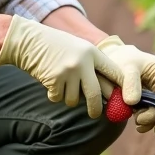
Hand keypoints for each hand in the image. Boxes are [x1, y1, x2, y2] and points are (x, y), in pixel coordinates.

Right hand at [0, 15, 124, 118]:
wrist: (29, 41)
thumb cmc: (56, 46)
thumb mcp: (79, 48)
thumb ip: (92, 65)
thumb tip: (108, 90)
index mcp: (92, 52)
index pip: (113, 72)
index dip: (121, 87)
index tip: (125, 99)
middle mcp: (82, 62)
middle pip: (95, 94)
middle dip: (96, 108)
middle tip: (95, 114)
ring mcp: (68, 71)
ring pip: (74, 100)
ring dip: (68, 98)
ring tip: (62, 86)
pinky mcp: (53, 80)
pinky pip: (58, 98)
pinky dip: (54, 95)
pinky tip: (50, 82)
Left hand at [96, 36, 154, 135]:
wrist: (118, 63)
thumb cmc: (126, 61)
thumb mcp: (127, 67)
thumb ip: (130, 82)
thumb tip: (132, 102)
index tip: (143, 118)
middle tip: (139, 124)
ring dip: (149, 122)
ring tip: (136, 120)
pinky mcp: (154, 106)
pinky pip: (154, 119)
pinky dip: (145, 122)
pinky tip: (137, 122)